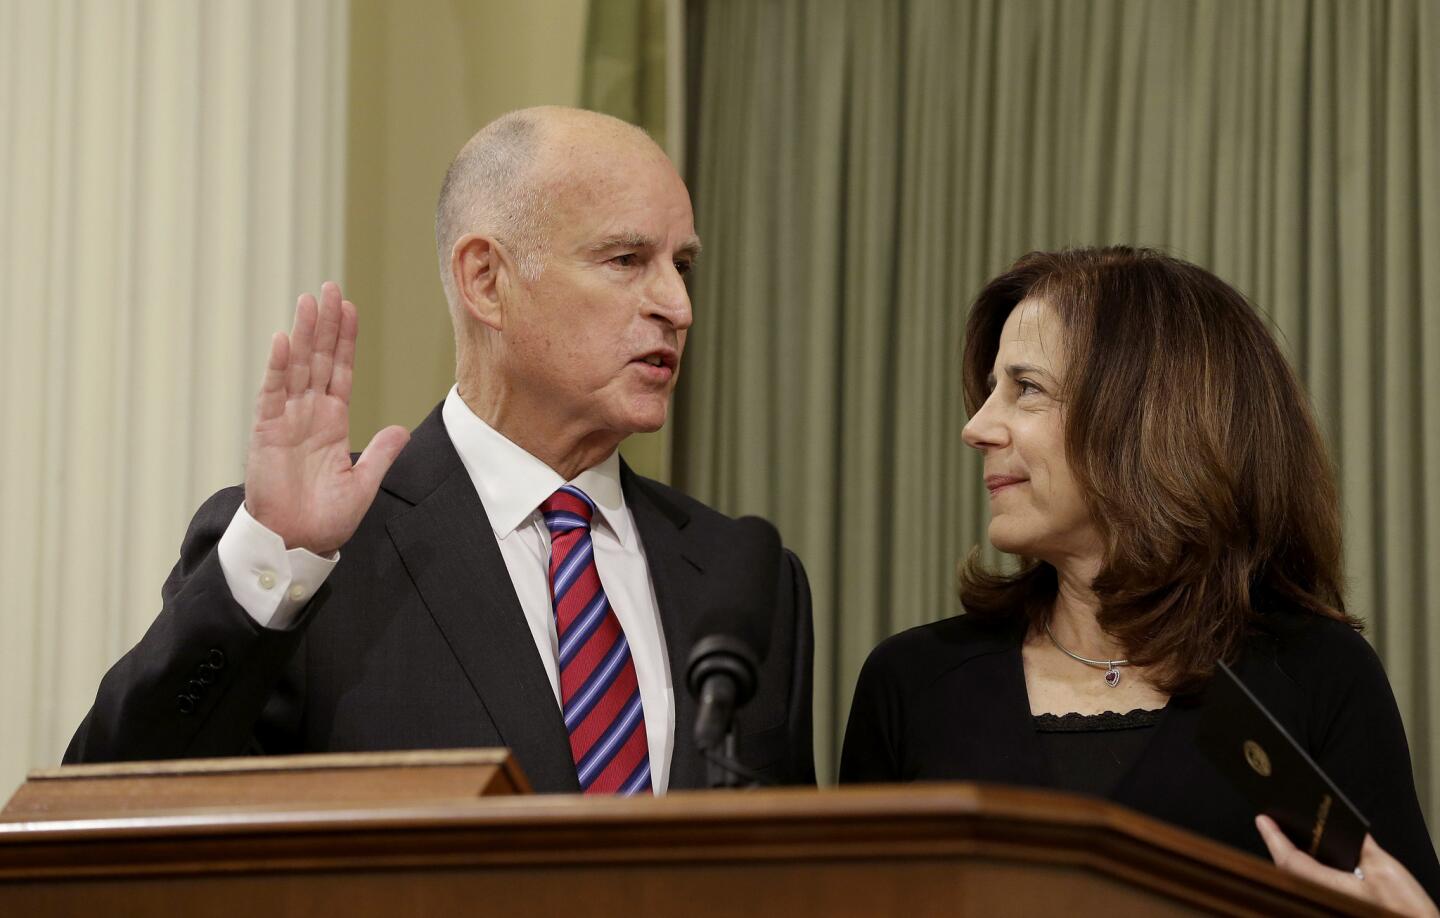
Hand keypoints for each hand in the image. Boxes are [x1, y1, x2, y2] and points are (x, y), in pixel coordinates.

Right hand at [244, 282, 409, 553]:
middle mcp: (309, 414)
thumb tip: (401, 429)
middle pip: (318, 359)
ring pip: (296, 367)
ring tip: (309, 301)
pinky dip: (277, 368)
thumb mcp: (363, 485)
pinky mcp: (266, 432)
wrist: (295, 543)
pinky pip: (272, 394)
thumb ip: (381, 455)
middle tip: (330, 288)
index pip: (340, 371)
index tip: (349, 308)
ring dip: (302, 334)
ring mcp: (286, 420)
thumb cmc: (326, 519)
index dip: (345, 340)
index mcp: (333, 423)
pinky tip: (283, 340)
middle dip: (325, 324)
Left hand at [1257, 815, 1437, 916]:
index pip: (1288, 859)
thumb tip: (1349, 829)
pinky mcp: (1335, 907)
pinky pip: (1315, 888)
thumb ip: (1364, 847)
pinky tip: (1319, 860)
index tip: (1262, 819)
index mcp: (1325, 887)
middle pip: (1291, 868)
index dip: (1274, 837)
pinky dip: (1313, 874)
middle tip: (1274, 822)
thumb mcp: (1384, 871)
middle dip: (1283, 846)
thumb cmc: (1403, 911)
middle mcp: (1320, 895)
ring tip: (1292, 836)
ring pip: (1301, 880)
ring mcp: (1323, 902)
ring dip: (1297, 860)